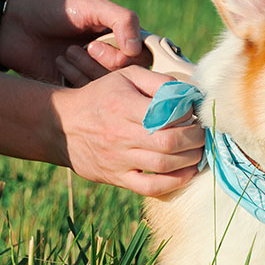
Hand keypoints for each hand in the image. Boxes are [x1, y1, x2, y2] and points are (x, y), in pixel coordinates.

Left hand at [0, 0, 150, 81]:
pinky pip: (91, 95)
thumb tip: (136, 50)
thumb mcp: (91, 4)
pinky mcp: (78, 89)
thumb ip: (122, 19)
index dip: (134, 54)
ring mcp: (96, 74)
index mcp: (122, 35)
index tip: (112, 45)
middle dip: (111, 63)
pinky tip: (60, 63)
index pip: (146, 54)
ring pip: (112, 87)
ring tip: (67, 52)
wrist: (13, 27)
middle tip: (88, 48)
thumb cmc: (53, 10)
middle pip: (133, 74)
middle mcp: (114, 56)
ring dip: (90, 69)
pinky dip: (77, 79)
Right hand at [51, 65, 204, 195]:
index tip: (193, 113)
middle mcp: (121, 134)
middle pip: (170, 142)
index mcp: (124, 105)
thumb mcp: (126, 77)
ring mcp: (119, 159)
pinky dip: (175, 182)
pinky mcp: (118, 178)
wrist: (62, 125)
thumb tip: (189, 94)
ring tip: (198, 150)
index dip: (188, 114)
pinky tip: (187, 171)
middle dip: (195, 138)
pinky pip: (151, 187)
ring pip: (165, 165)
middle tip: (202, 133)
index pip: (167, 113)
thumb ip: (159, 82)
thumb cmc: (101, 97)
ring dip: (190, 159)